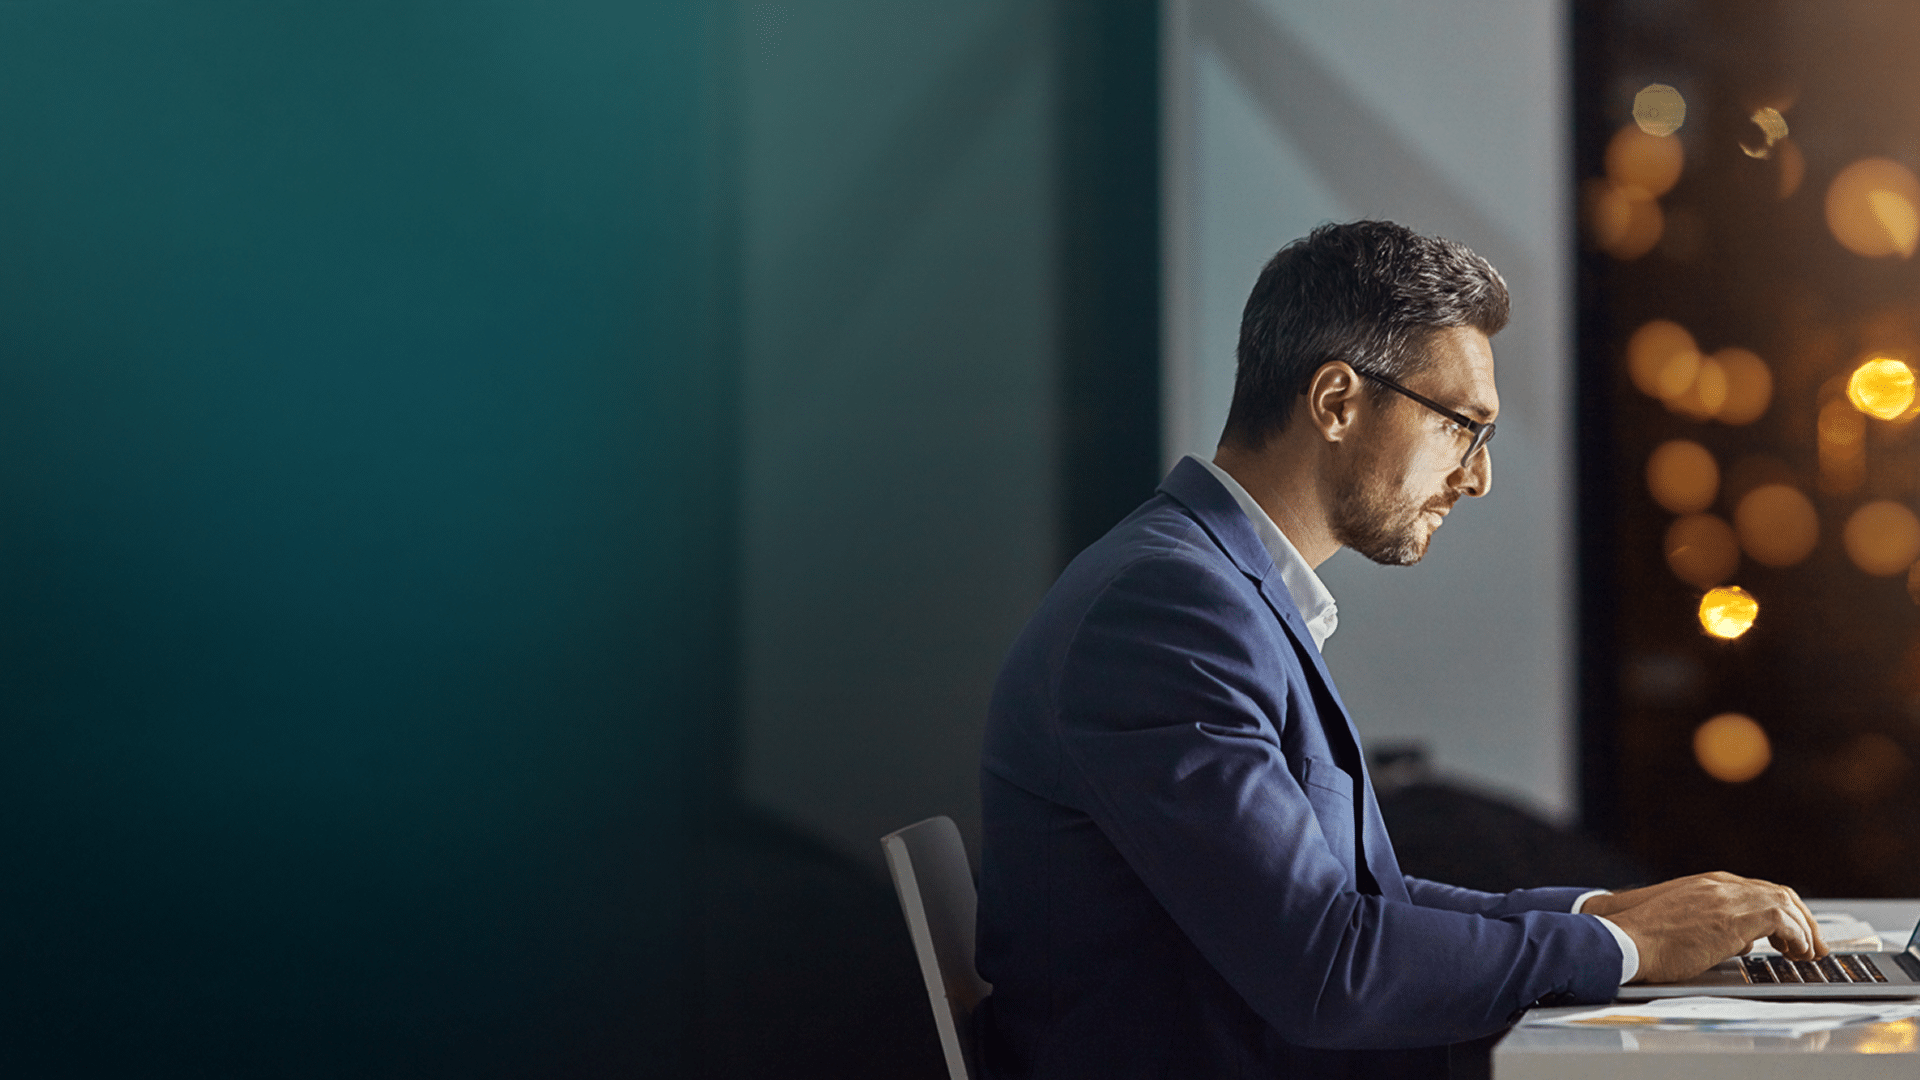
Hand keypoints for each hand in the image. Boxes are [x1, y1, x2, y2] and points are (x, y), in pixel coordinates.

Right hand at [1594, 872, 1826, 983]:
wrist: (1628, 941)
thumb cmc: (1648, 941)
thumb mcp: (1686, 926)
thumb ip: (1716, 926)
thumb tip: (1742, 941)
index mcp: (1709, 884)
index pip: (1759, 891)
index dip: (1784, 913)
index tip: (1792, 935)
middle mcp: (1722, 885)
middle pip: (1780, 892)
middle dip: (1803, 919)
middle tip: (1812, 946)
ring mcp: (1729, 898)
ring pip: (1787, 903)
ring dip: (1805, 929)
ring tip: (1808, 953)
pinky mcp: (1736, 917)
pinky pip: (1784, 920)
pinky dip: (1797, 936)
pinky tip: (1795, 953)